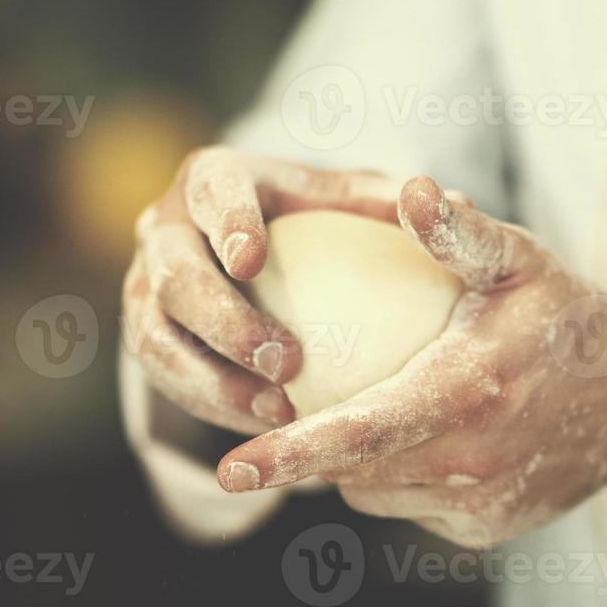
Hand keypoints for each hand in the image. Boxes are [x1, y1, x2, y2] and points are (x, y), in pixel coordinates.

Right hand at [122, 147, 405, 434]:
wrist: (252, 249)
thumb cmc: (315, 218)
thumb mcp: (347, 198)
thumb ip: (387, 202)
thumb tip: (462, 203)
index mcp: (211, 178)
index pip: (212, 193)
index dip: (226, 224)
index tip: (252, 261)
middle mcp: (164, 228)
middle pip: (175, 276)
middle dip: (223, 322)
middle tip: (284, 362)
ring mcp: (144, 285)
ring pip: (155, 340)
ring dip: (213, 382)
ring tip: (277, 412)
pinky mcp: (146, 335)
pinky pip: (166, 380)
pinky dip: (213, 407)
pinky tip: (267, 428)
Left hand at [215, 176, 606, 547]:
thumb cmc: (568, 319)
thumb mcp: (521, 262)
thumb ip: (461, 233)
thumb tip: (409, 189)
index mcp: (465, 397)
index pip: (358, 435)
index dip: (289, 454)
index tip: (230, 468)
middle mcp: (469, 464)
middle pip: (354, 471)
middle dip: (308, 453)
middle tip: (285, 407)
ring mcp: (478, 507)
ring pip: (374, 493)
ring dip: (355, 462)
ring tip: (359, 409)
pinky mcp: (484, 531)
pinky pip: (411, 508)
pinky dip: (398, 478)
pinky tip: (414, 438)